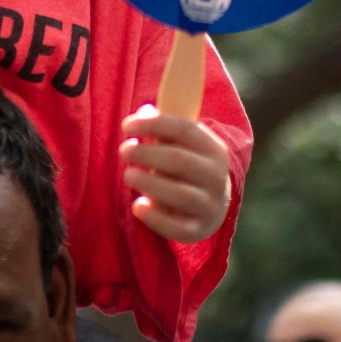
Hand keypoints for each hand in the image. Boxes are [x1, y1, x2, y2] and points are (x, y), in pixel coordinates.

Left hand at [120, 105, 231, 242]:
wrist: (211, 207)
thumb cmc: (187, 169)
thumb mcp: (182, 146)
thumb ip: (163, 129)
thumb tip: (144, 112)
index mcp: (213, 149)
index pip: (184, 129)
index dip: (153, 125)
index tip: (126, 126)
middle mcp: (216, 177)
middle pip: (179, 160)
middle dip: (147, 153)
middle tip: (124, 151)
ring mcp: (210, 205)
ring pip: (180, 194)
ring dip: (149, 183)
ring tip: (129, 175)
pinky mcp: (198, 230)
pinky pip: (177, 227)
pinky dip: (155, 218)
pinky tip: (138, 206)